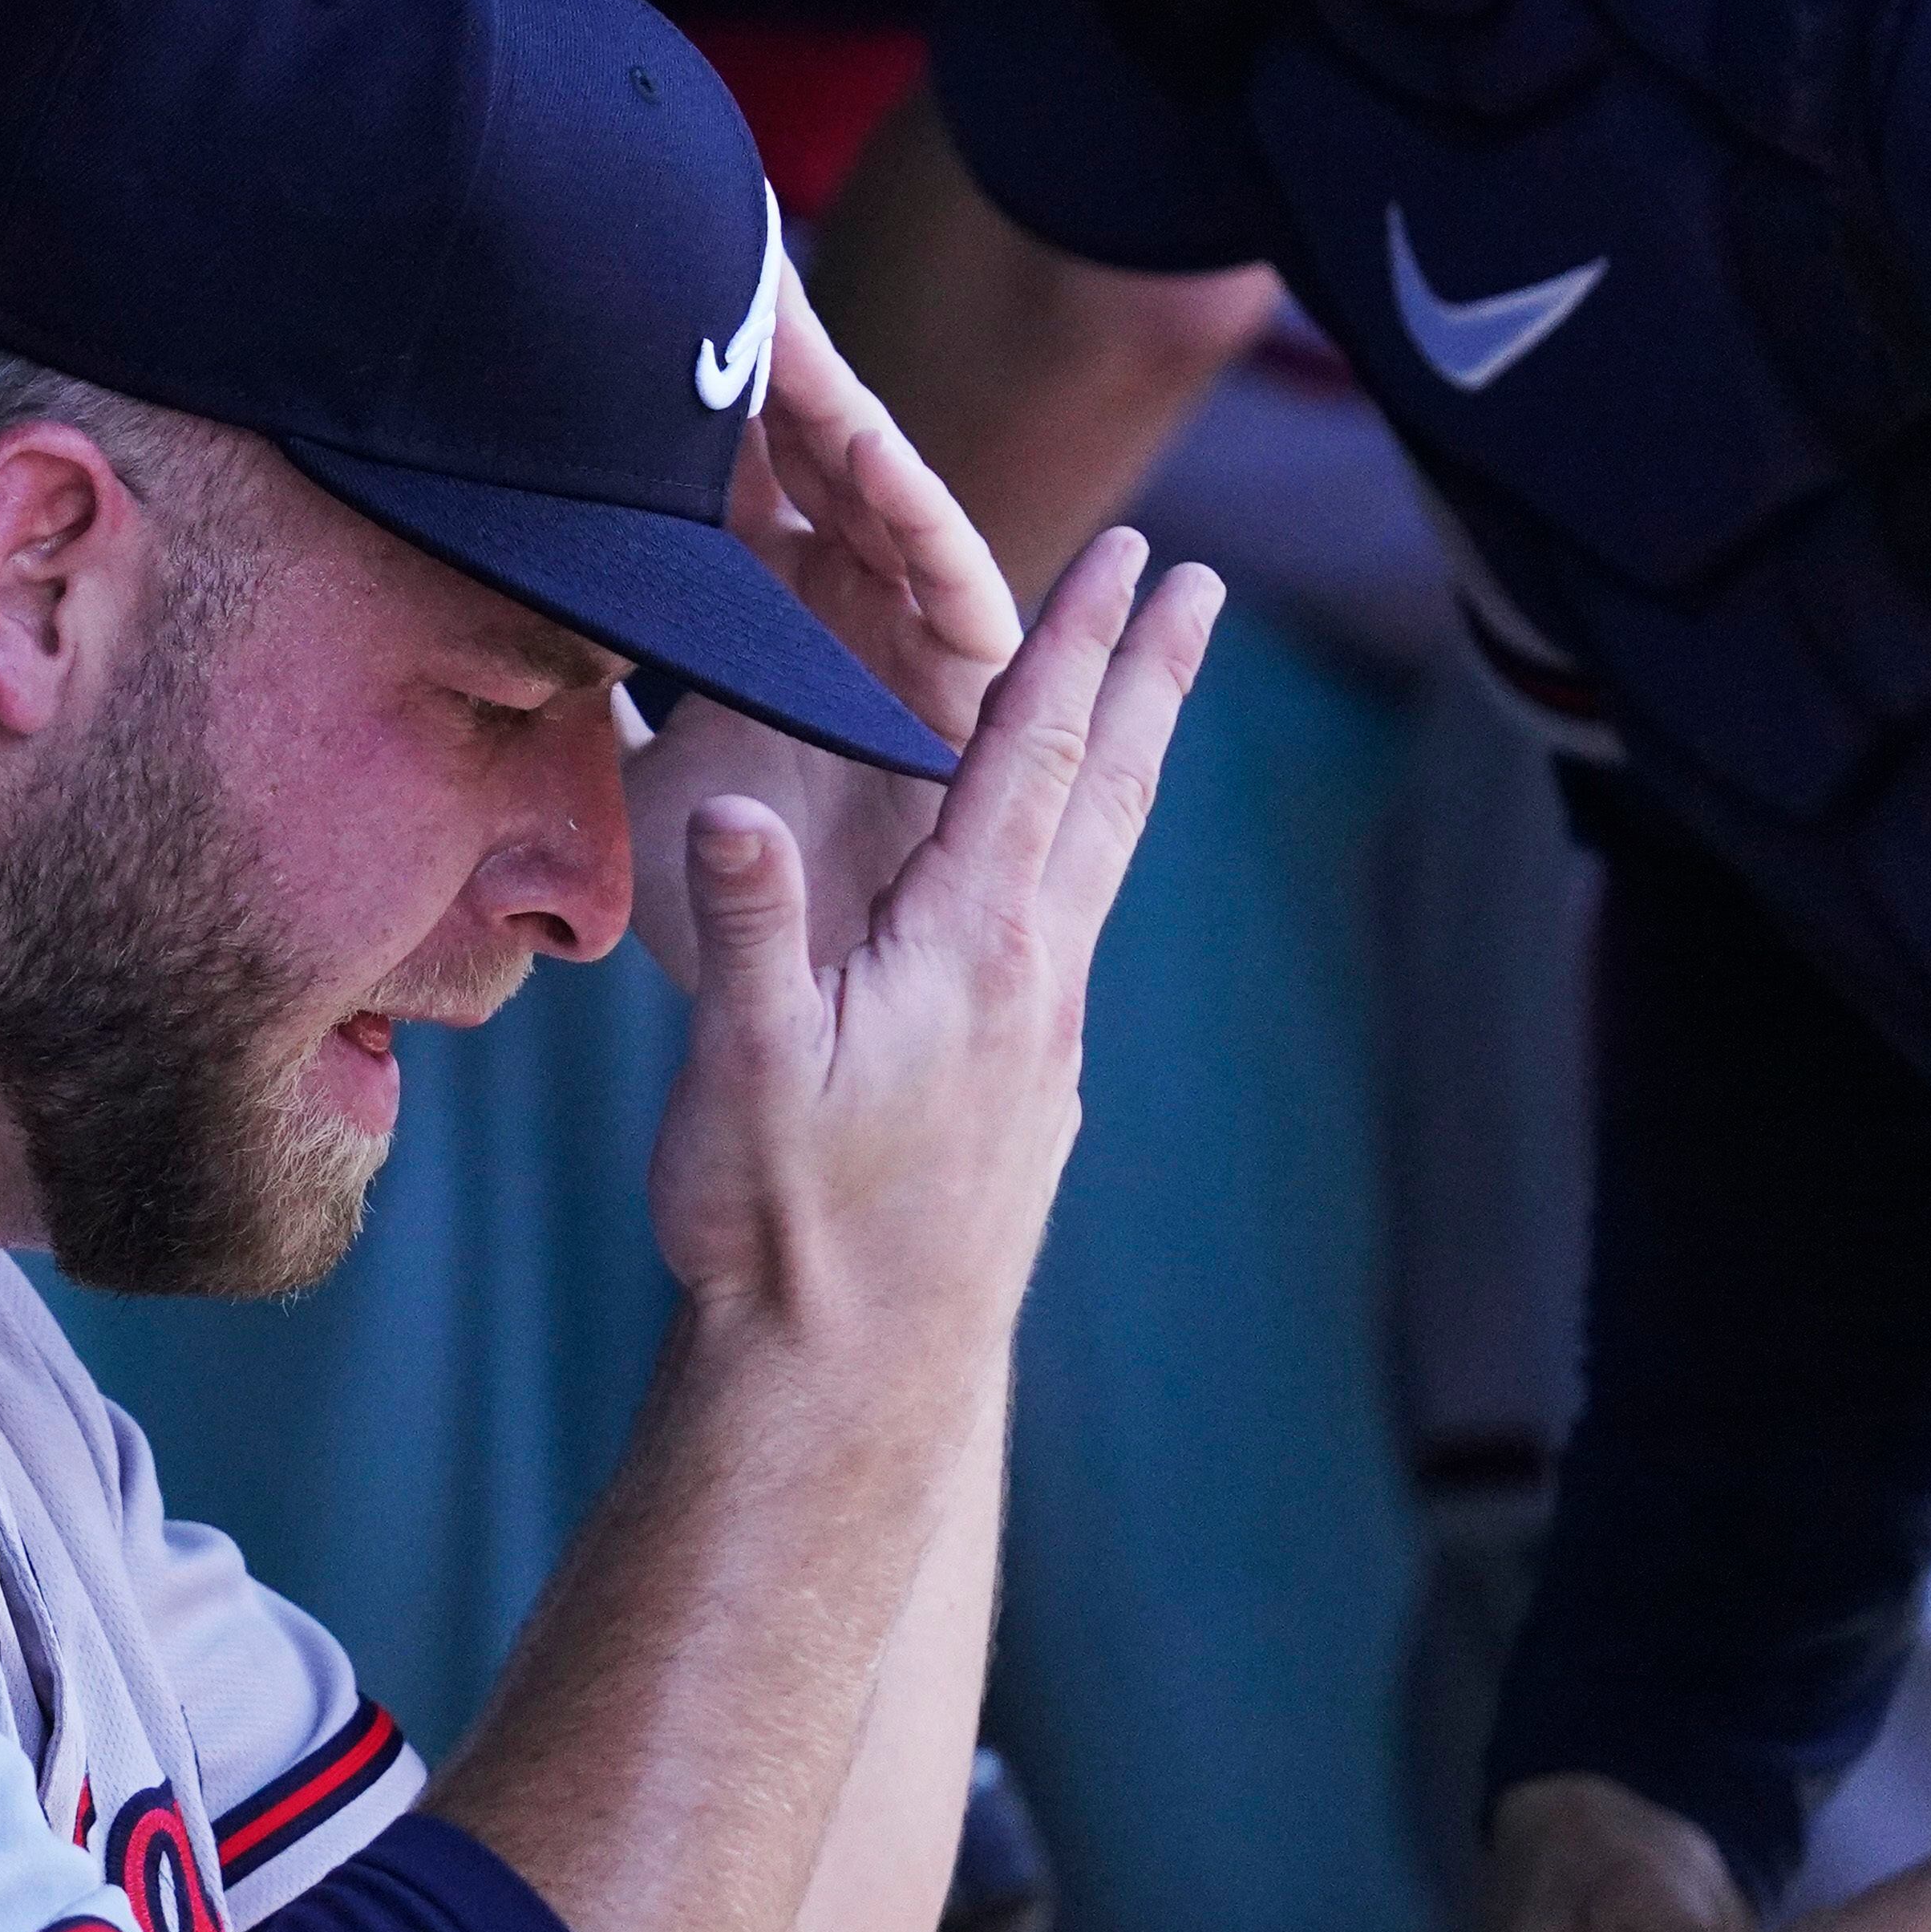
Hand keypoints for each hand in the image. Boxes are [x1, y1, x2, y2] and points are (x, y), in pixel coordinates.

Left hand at [629, 275, 1029, 982]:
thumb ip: (567, 700)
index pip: (711, 464)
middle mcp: (837, 594)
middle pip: (793, 438)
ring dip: (822, 391)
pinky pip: (947, 566)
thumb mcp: (615, 777)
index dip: (663, 389)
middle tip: (691, 242)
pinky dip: (905, 495)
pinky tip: (857, 429)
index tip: (595, 301)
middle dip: (749, 347)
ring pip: (868, 476)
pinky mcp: (969, 672)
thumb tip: (449, 634)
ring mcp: (909, 622)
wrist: (803, 1024)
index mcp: (756, 601)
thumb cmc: (720, 897)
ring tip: (770, 300)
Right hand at [646, 526, 1212, 1363]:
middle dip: (1150, 677)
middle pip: (1107, 794)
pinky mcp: (1029, 1096)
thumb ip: (748, 929)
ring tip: (1153, 697)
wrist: (849, 1379)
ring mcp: (1042, 1043)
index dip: (1075, 645)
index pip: (1033, 760)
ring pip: (1098, 867)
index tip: (1128, 553)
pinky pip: (1066, 939)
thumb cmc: (779, 1228)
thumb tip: (729, 801)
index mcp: (965, 948)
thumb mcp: (741, 1070)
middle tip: (1201, 585)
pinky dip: (1080, 862)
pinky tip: (1061, 878)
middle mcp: (1030, 981)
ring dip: (1129, 764)